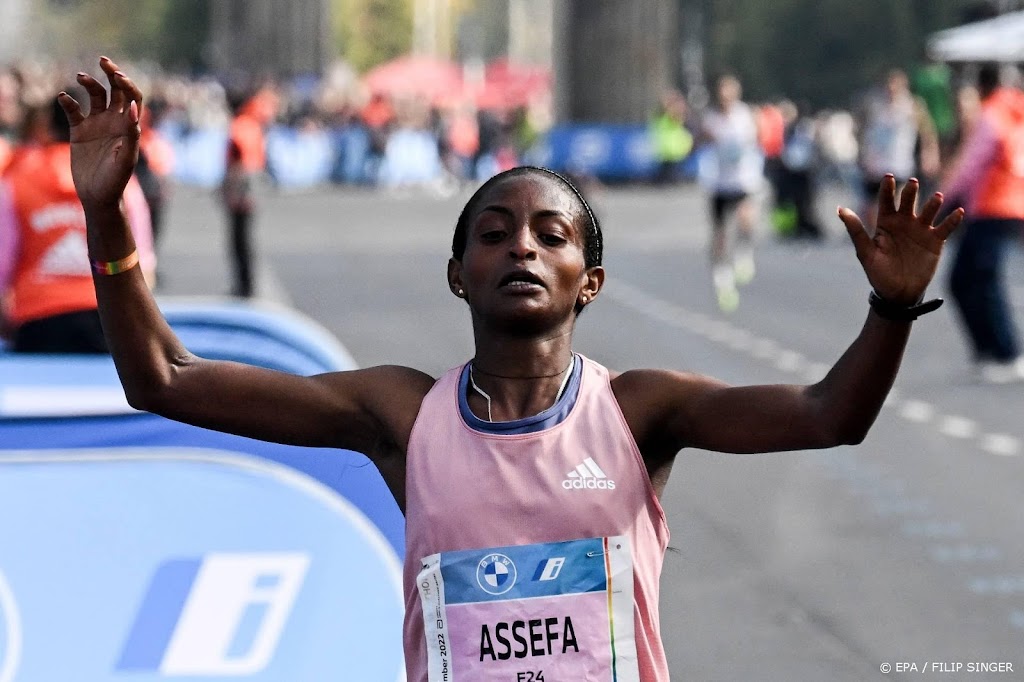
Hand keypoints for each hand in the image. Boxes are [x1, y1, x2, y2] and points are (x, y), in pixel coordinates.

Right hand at [57, 56, 143, 210]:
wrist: (98, 197)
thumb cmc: (116, 181)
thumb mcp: (126, 159)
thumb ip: (131, 134)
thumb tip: (134, 108)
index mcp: (129, 126)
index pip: (134, 97)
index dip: (128, 84)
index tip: (118, 76)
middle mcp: (115, 121)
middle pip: (116, 90)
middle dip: (112, 74)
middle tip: (103, 61)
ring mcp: (97, 124)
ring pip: (94, 95)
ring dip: (89, 83)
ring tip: (80, 77)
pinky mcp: (79, 131)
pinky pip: (73, 110)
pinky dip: (67, 101)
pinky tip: (63, 97)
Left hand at [839, 175, 963, 305]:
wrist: (897, 293)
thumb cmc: (878, 272)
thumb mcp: (865, 252)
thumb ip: (856, 230)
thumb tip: (840, 209)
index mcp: (886, 222)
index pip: (886, 201)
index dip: (887, 189)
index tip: (888, 176)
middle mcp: (904, 222)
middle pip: (908, 202)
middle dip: (910, 192)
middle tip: (912, 183)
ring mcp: (921, 229)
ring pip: (928, 211)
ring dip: (933, 204)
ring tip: (937, 197)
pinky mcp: (935, 240)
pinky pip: (945, 227)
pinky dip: (952, 220)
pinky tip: (957, 212)